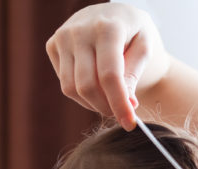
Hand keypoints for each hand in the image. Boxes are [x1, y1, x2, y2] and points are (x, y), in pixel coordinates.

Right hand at [46, 3, 167, 128]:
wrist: (115, 15)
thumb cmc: (135, 34)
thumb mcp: (144, 49)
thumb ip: (133, 75)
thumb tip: (127, 105)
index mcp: (107, 27)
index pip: (109, 76)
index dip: (119, 104)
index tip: (130, 124)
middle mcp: (79, 30)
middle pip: (87, 86)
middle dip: (107, 108)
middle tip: (122, 115)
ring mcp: (62, 37)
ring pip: (72, 89)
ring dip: (94, 105)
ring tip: (111, 102)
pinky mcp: (52, 46)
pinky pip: (65, 85)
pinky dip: (82, 96)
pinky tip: (98, 90)